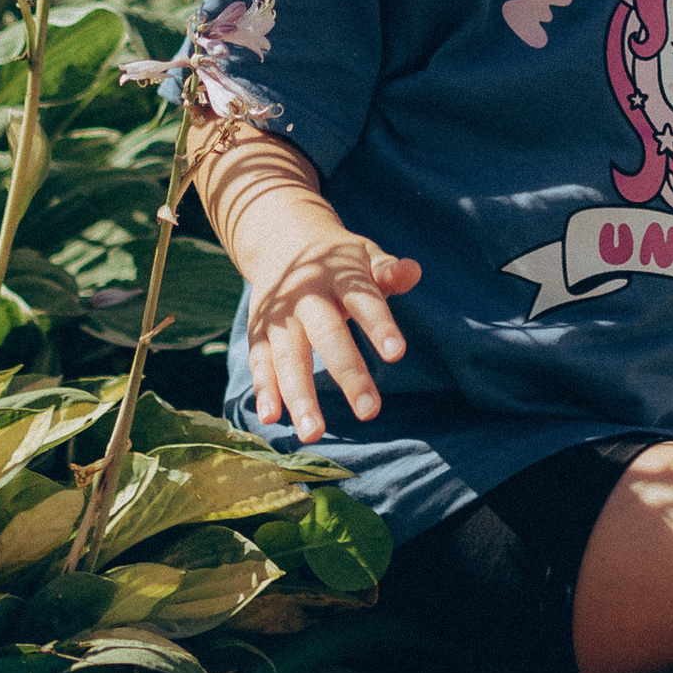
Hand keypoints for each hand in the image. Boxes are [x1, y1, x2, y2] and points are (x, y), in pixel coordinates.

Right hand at [237, 222, 421, 443]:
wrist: (281, 240)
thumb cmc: (337, 260)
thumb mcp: (364, 255)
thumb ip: (388, 271)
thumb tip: (414, 271)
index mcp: (339, 276)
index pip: (363, 300)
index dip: (379, 325)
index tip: (397, 353)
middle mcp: (306, 297)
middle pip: (327, 335)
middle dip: (348, 373)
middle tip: (370, 412)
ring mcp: (279, 317)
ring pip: (288, 357)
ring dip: (299, 396)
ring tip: (314, 433)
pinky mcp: (258, 333)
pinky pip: (259, 363)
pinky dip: (263, 389)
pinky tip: (271, 418)